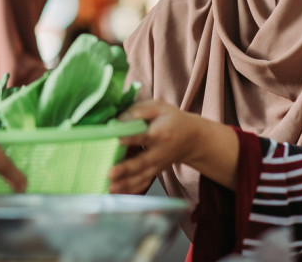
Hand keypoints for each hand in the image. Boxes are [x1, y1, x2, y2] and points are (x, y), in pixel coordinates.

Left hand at [108, 100, 237, 193]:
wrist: (191, 138)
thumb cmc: (171, 119)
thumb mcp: (159, 107)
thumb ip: (139, 110)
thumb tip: (119, 119)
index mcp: (161, 133)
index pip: (144, 136)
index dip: (131, 138)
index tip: (117, 140)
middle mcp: (160, 152)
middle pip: (142, 162)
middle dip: (126, 169)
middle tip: (110, 173)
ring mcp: (158, 165)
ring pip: (142, 177)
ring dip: (126, 185)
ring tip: (110, 188)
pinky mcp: (155, 172)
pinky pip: (144, 184)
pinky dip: (131, 191)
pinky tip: (118, 195)